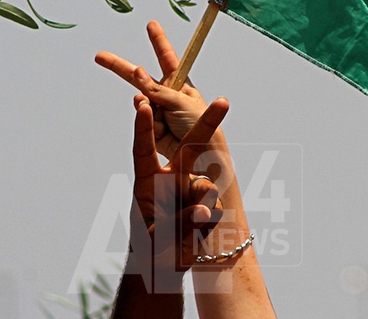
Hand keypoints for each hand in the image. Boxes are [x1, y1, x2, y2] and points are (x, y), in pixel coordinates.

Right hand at [95, 21, 211, 159]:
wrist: (203, 156)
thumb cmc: (199, 124)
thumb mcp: (180, 101)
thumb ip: (157, 89)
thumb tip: (137, 72)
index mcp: (180, 84)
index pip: (167, 57)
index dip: (158, 41)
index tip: (151, 24)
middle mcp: (167, 96)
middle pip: (141, 78)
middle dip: (120, 67)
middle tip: (99, 56)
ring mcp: (159, 113)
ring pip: (140, 102)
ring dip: (147, 108)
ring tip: (165, 118)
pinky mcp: (152, 130)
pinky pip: (142, 121)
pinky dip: (148, 124)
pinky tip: (162, 130)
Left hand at [127, 96, 226, 281]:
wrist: (164, 266)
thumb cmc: (150, 249)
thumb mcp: (157, 237)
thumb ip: (179, 222)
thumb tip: (203, 210)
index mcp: (149, 181)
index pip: (145, 150)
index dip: (144, 128)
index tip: (144, 105)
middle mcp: (172, 179)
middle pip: (191, 148)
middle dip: (208, 124)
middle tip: (223, 101)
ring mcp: (190, 190)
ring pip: (208, 187)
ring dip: (204, 206)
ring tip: (190, 227)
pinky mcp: (207, 204)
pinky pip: (216, 206)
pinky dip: (211, 220)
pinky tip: (199, 232)